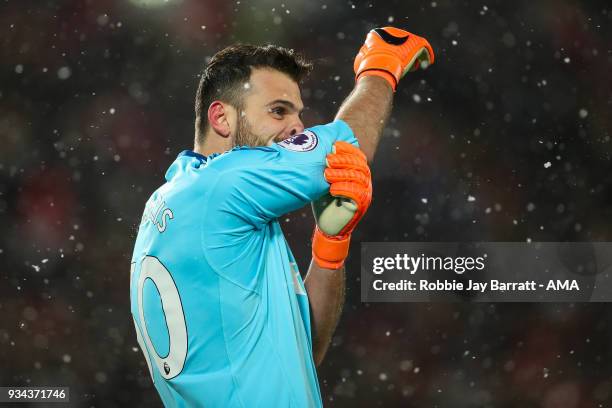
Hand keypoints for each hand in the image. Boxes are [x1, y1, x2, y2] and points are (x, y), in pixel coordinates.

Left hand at [312, 141, 371, 268]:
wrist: (327, 225)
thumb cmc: (324, 200)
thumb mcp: (324, 179)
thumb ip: (325, 165)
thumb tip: (317, 143)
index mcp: (357, 172)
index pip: (357, 155)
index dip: (347, 149)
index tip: (333, 146)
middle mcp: (364, 181)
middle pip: (360, 163)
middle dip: (343, 159)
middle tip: (327, 160)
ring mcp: (364, 193)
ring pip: (358, 176)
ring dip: (341, 173)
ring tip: (326, 175)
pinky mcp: (361, 204)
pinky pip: (356, 192)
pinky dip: (343, 188)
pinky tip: (332, 189)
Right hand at [354, 27, 434, 90]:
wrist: (379, 67)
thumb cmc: (369, 68)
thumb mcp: (361, 61)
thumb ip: (366, 58)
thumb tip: (363, 64)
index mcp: (378, 34)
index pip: (387, 43)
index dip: (392, 54)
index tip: (393, 64)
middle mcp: (392, 32)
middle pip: (400, 44)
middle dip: (403, 55)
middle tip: (404, 66)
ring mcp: (404, 37)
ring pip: (411, 46)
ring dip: (414, 56)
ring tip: (414, 67)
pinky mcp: (416, 42)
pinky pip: (424, 47)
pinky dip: (426, 54)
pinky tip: (427, 62)